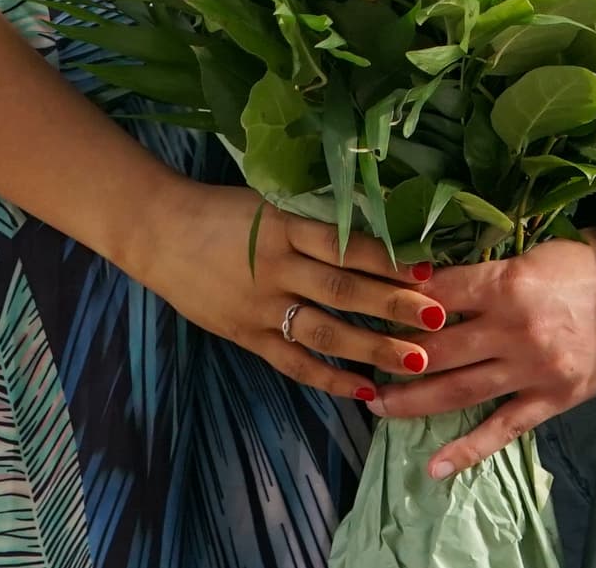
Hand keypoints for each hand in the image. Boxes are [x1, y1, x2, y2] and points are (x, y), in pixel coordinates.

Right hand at [110, 178, 445, 404]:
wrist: (157, 232)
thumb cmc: (220, 212)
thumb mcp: (269, 205)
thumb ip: (314, 227)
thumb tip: (374, 242)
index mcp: (285, 228)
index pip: (347, 247)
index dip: (390, 259)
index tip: (429, 270)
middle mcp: (276, 268)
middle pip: (344, 290)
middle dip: (394, 306)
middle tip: (437, 319)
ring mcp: (260, 307)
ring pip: (325, 332)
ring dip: (372, 347)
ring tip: (414, 360)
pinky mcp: (246, 335)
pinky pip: (294, 362)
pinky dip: (329, 378)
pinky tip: (364, 389)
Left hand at [370, 232, 595, 477]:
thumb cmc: (587, 266)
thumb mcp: (530, 256)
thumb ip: (485, 276)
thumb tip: (432, 287)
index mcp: (506, 283)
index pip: (435, 295)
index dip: (399, 301)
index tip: (372, 305)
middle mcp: (513, 329)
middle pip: (436, 348)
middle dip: (393, 356)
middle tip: (362, 362)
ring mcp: (532, 369)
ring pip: (457, 390)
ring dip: (413, 400)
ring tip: (378, 406)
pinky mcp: (552, 399)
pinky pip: (502, 430)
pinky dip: (467, 451)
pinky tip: (435, 466)